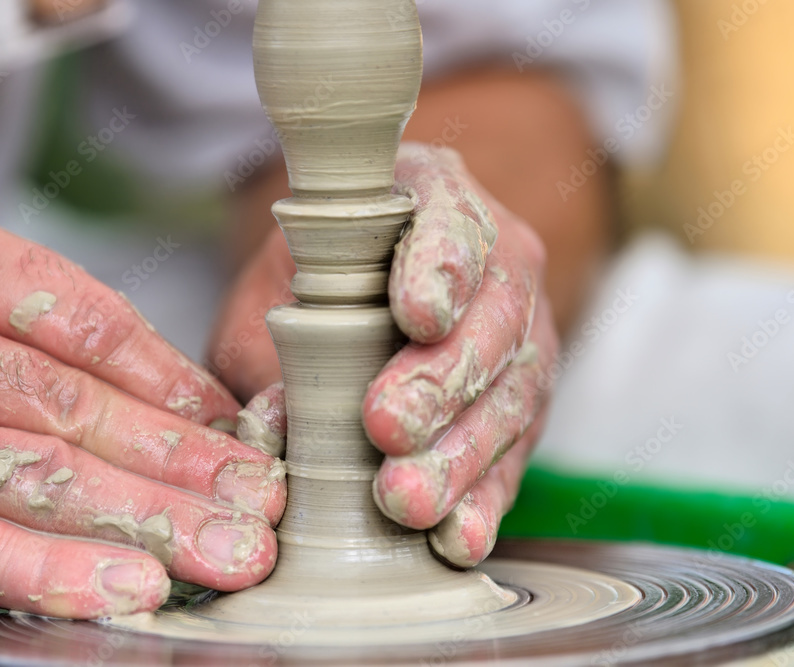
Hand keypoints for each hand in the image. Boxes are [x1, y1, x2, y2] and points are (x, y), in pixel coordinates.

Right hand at [0, 197, 284, 619]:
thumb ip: (65, 336)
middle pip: (71, 403)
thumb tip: (199, 409)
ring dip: (144, 518)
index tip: (235, 427)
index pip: (86, 321)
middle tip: (258, 499)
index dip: (175, 382)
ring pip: (34, 475)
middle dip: (179, 460)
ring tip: (225, 549)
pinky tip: (132, 584)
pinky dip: (56, 572)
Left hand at [209, 144, 557, 567]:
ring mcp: (520, 338)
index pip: (453, 223)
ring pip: (510, 396)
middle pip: (490, 321)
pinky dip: (483, 500)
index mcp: (435, 199)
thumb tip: (273, 426)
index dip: (440, 267)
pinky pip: (514, 455)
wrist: (363, 280)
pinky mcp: (522, 407)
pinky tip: (457, 537)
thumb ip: (271, 342)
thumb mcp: (277, 285)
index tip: (417, 314)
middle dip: (440, 380)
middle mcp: (496, 264)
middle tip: (388, 427)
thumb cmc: (312, 273)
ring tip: (406, 500)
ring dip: (459, 454)